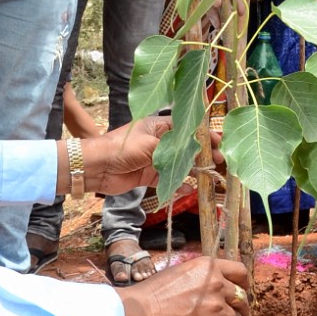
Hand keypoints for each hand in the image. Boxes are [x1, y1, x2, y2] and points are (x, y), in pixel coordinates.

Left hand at [82, 115, 222, 194]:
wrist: (96, 167)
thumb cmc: (122, 148)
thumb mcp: (150, 144)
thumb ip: (172, 149)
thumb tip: (194, 152)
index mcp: (158, 126)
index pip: (186, 128)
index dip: (203, 134)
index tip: (219, 141)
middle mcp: (157, 141)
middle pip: (185, 146)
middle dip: (202, 153)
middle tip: (219, 160)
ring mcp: (153, 159)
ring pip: (178, 164)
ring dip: (193, 169)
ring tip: (208, 175)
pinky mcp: (147, 175)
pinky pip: (166, 179)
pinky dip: (177, 184)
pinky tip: (189, 189)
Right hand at [120, 256, 249, 315]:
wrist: (137, 315)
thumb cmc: (151, 295)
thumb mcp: (179, 273)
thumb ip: (200, 278)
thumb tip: (212, 287)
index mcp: (208, 267)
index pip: (240, 272)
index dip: (244, 285)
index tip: (241, 292)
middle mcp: (216, 285)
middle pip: (242, 298)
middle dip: (241, 309)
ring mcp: (214, 308)